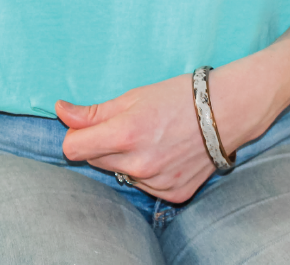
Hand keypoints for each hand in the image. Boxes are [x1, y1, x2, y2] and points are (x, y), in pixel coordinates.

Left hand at [56, 66, 262, 204]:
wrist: (228, 111)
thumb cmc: (179, 96)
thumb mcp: (133, 96)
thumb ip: (93, 112)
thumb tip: (61, 112)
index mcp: (126, 134)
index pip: (73, 149)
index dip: (75, 136)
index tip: (86, 127)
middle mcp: (139, 164)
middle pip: (95, 161)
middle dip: (102, 145)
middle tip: (128, 126)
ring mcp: (157, 182)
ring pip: (120, 174)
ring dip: (126, 159)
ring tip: (152, 138)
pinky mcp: (173, 194)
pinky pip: (145, 185)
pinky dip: (149, 171)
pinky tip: (166, 153)